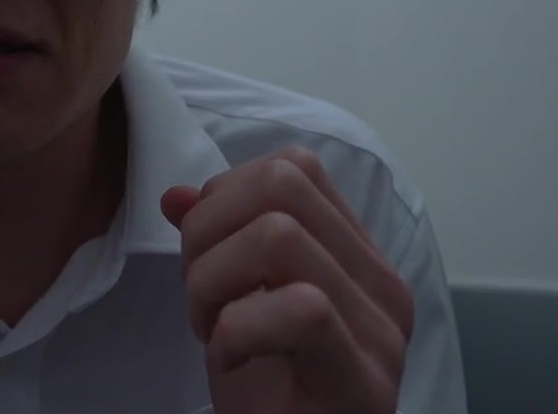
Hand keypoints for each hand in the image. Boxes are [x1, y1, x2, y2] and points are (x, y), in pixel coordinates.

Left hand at [160, 147, 413, 413]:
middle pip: (281, 185)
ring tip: (212, 329)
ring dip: (213, 281)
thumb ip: (215, 244)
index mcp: (355, 256)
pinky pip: (300, 309)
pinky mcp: (366, 381)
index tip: (207, 255)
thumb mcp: (231, 303)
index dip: (226, 195)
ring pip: (278, 236)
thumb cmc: (268, 395)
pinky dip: (236, 329)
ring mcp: (381, 331)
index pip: (293, 167)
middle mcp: (381, 283)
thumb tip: (176, 194)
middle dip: (210, 230)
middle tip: (201, 295)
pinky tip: (227, 360)